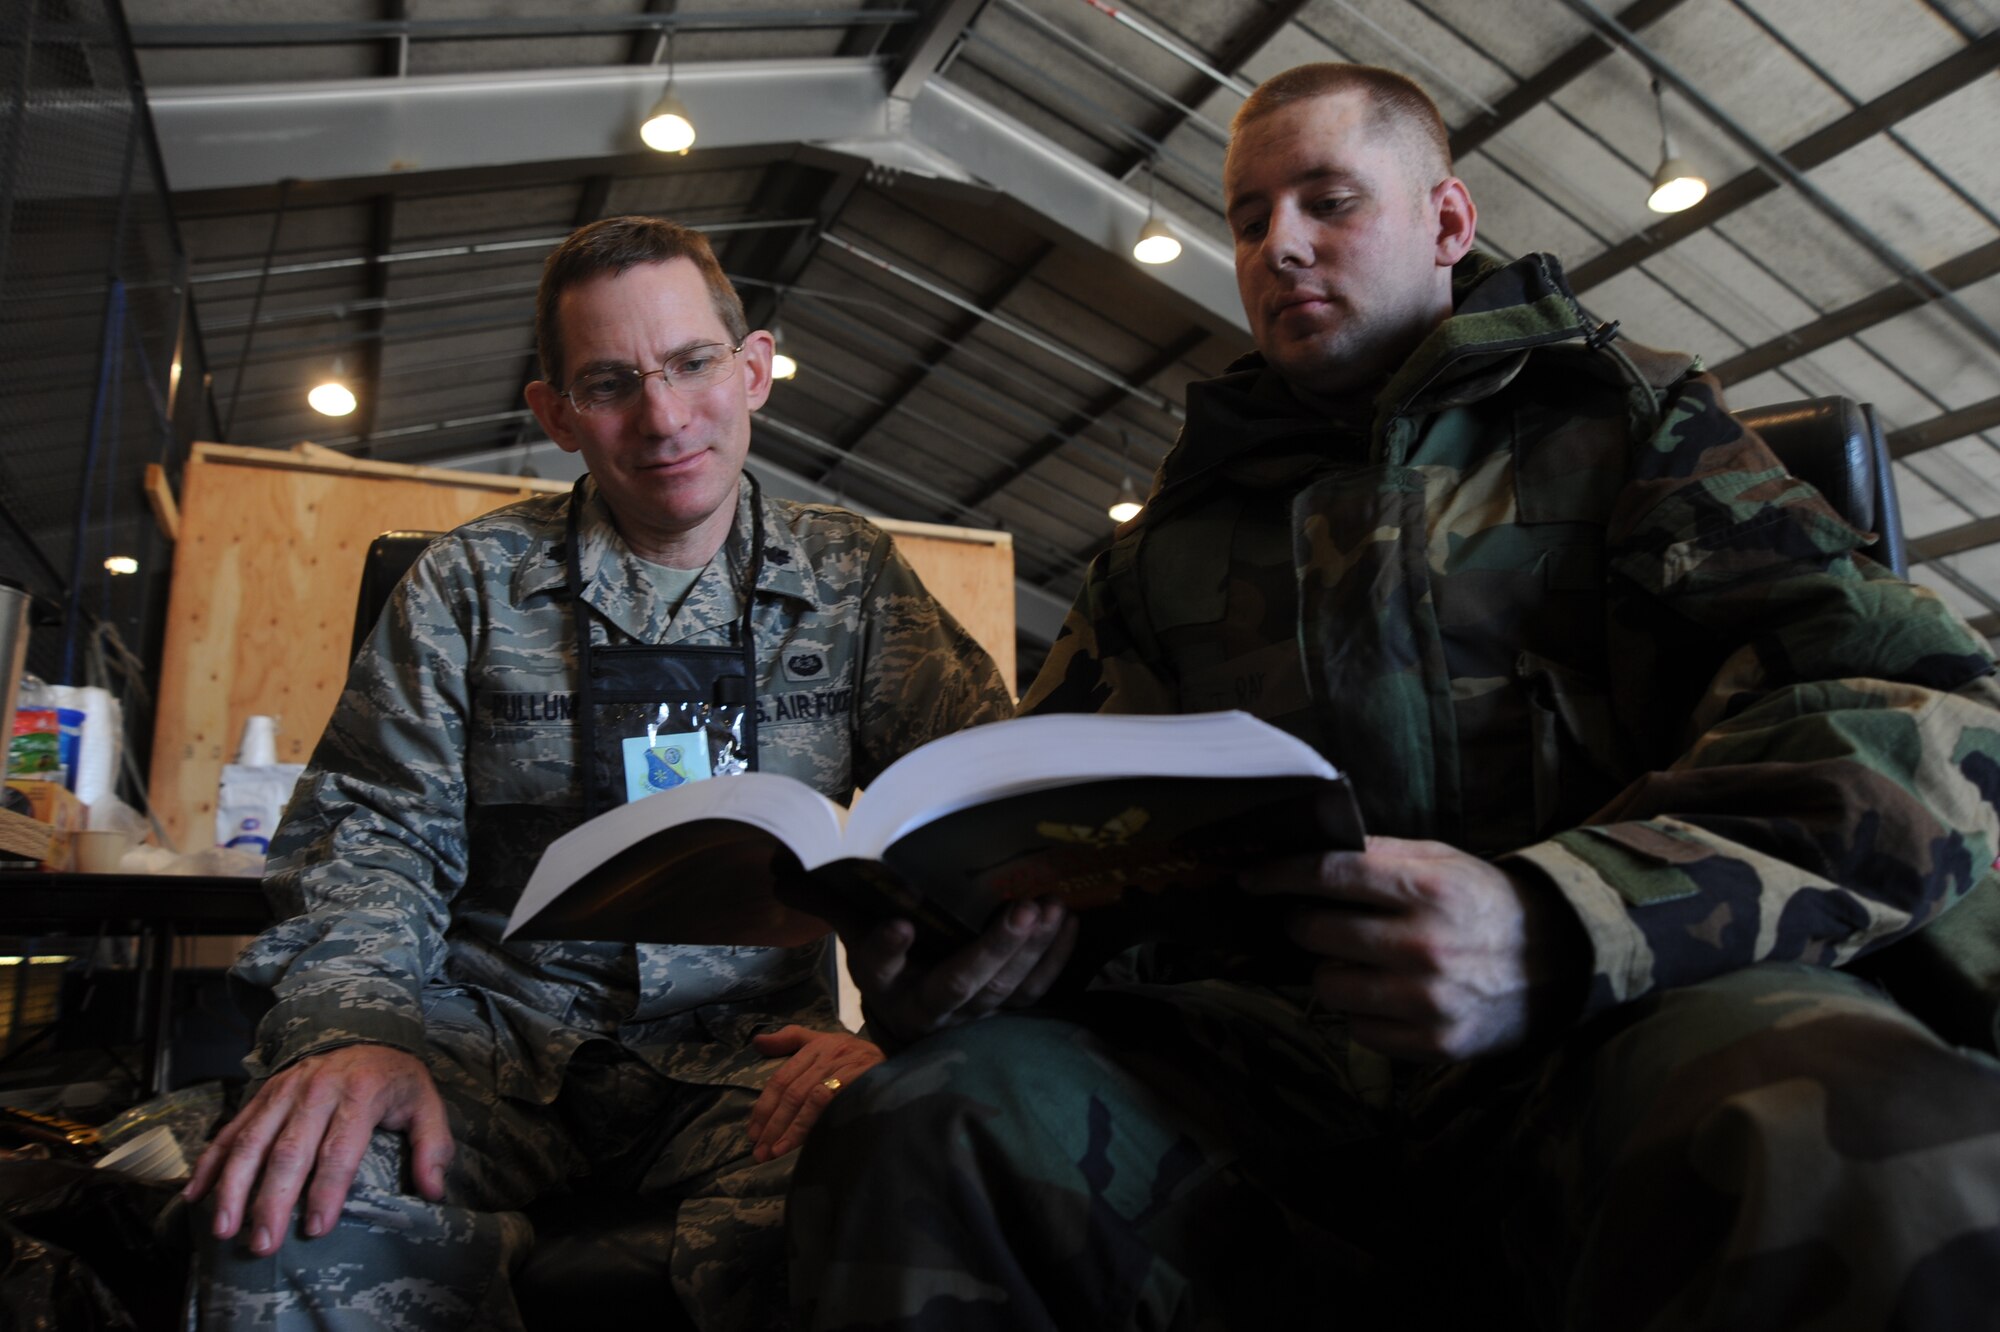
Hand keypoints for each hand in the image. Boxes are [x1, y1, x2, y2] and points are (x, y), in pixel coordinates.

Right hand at [182, 1044, 452, 1254]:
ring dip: (234, 1187)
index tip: (317, 1229)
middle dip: (272, 1201)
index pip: (340, 1149)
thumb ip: (433, 1146)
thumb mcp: (427, 1103)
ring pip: (250, 1141)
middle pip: (288, 1151)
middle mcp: (316, 1090)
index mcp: (360, 1093)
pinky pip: (230, 1129)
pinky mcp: (261, 1093)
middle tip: (263, 1244)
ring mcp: (283, 1090)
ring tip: (224, 1228)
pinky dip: (210, 1162)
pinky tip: (196, 1195)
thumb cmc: (395, 1079)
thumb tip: (433, 1191)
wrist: (364, 1029)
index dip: (327, 1191)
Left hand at [745, 1025, 883, 1161]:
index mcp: (815, 1046)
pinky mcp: (857, 1082)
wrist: (898, 1063)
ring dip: (787, 1128)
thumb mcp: (821, 1041)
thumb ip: (790, 1040)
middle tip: (759, 1149)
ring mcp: (842, 1067)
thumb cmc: (854, 1055)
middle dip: (771, 1123)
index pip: (781, 1078)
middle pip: (790, 1091)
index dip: (764, 1106)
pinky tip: (798, 1143)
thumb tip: (757, 1042)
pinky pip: (827, 1103)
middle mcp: (827, 1054)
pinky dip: (809, 1124)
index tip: (753, 1132)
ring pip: (805, 1099)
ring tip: (773, 1152)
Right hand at [842, 899, 1079, 1049]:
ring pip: (1003, 989)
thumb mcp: (851, 928)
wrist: (910, 1007)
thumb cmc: (884, 955)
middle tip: (1022, 909)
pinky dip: (1054, 959)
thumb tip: (784, 867)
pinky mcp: (1002, 1010)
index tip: (900, 925)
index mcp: (882, 983)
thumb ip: (828, 898)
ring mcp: (969, 1013)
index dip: (889, 950)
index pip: (879, 967)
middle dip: (994, 948)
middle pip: (959, 983)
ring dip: (1032, 951)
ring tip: (1051, 907)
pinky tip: (1067, 922)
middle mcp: (926, 1006)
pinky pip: (1032, 992)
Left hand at [1242, 836, 1585, 1061]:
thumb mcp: (1445, 861)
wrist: (1561, 965)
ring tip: (1359, 961)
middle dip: (1303, 923)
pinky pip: (1357, 1029)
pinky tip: (1387, 995)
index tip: (1250, 878)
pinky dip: (1361, 1012)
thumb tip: (1314, 846)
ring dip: (1331, 971)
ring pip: (1327, 985)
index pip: (1330, 874)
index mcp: (1428, 889)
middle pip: (1316, 932)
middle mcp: (1424, 945)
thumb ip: (1381, 853)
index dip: (1279, 874)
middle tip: (1314, 920)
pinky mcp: (1433, 1043)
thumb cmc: (1487, 905)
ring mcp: (1428, 999)